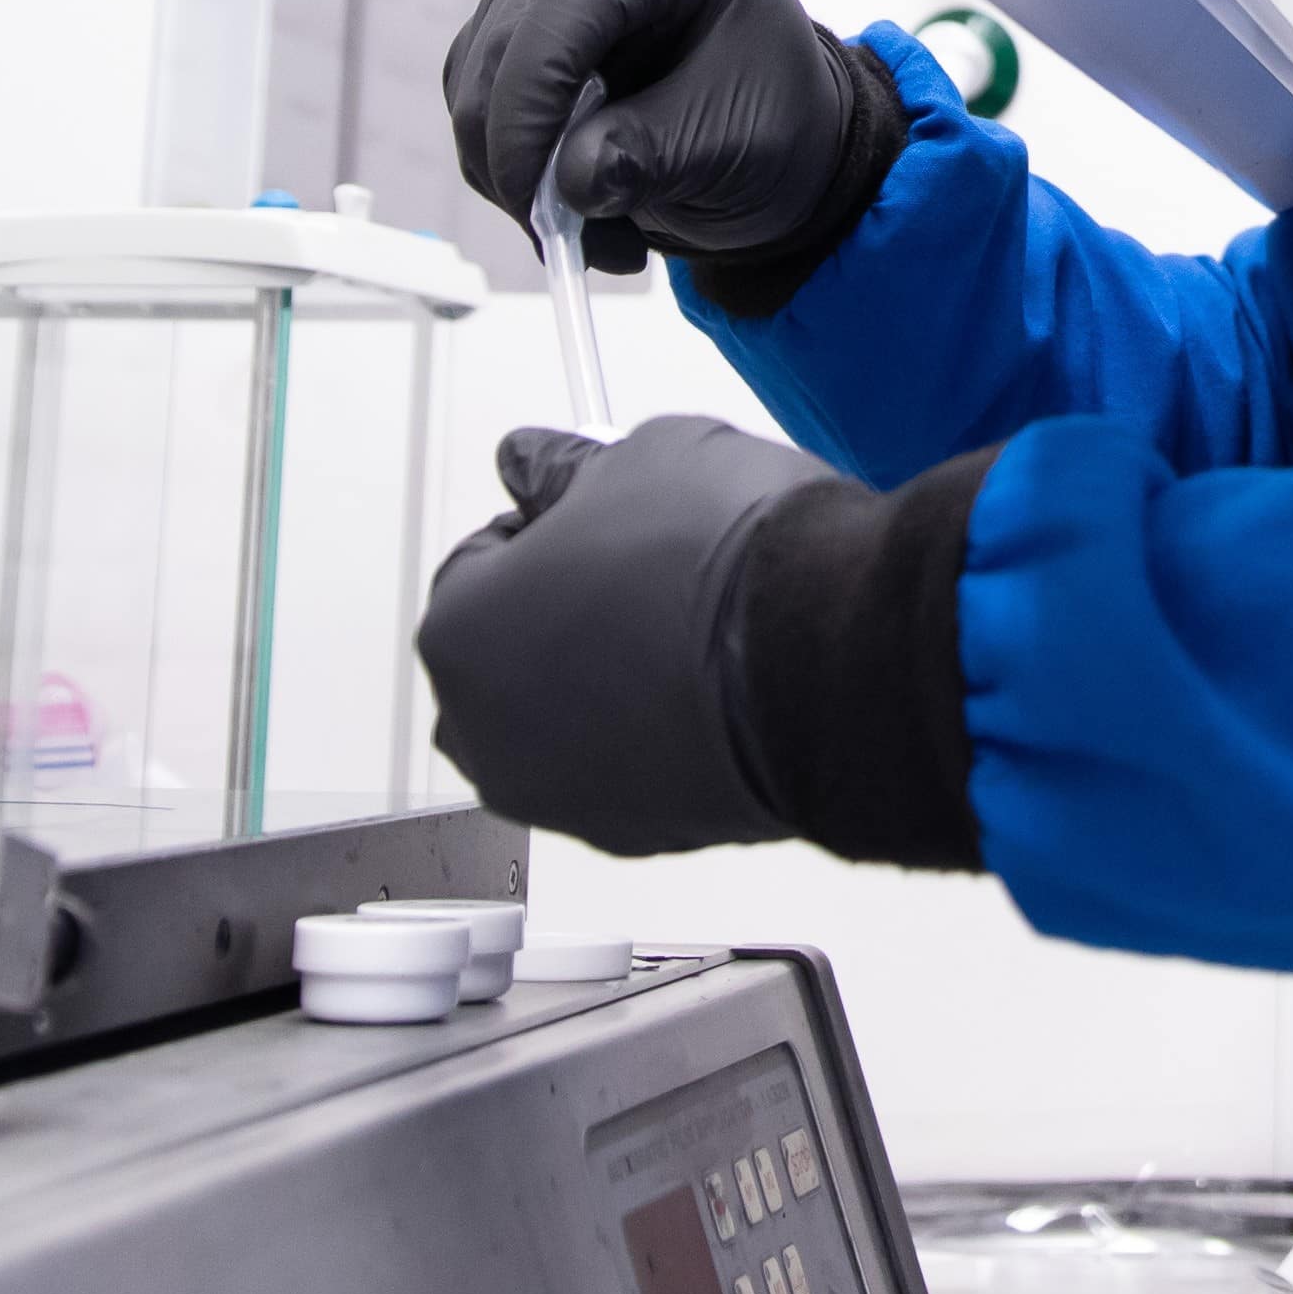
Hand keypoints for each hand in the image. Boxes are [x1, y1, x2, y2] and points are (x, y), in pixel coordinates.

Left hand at [416, 416, 840, 855]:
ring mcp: (566, 799)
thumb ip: (566, 467)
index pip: (478, 561)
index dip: (550, 524)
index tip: (601, 513)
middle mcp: (490, 738)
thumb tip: (537, 465)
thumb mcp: (641, 458)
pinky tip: (713, 682)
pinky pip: (629, 770)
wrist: (832, 657)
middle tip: (643, 566)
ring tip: (689, 625)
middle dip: (563, 612)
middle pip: (510, 656)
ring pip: (567, 723)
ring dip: (608, 679)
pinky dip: (656, 731)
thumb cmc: (724, 560)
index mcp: (460, 638)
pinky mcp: (646, 835)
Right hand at [441, 0, 907, 276]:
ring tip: (594, 231)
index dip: (534, 100)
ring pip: (477, 71)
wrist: (774, 123)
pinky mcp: (516, 10)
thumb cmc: (774, 114)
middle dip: (518, 154)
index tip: (529, 189)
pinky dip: (505, 158)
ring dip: (511, 169)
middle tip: (564, 241)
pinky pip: (473, 89)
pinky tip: (567, 199)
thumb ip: (652, 155)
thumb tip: (572, 181)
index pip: (571, 2)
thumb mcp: (735, 144)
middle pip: (510, 38)